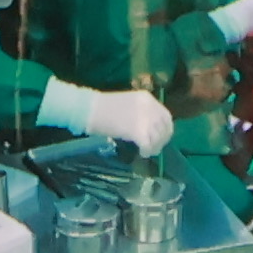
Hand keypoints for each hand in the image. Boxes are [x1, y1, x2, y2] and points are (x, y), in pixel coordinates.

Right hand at [37, 79, 174, 156]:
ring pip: (158, 137)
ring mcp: (144, 119)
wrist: (86, 109)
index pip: (165, 116)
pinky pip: (148, 144)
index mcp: (147, 98)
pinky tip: (142, 153)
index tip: (161, 136)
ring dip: (155, 146)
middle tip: (155, 147)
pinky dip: (147, 150)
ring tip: (147, 151)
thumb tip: (150, 128)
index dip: (165, 128)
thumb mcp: (128, 104)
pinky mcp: (137, 131)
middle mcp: (150, 107)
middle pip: (164, 127)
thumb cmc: (102, 108)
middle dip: (162, 139)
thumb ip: (142, 113)